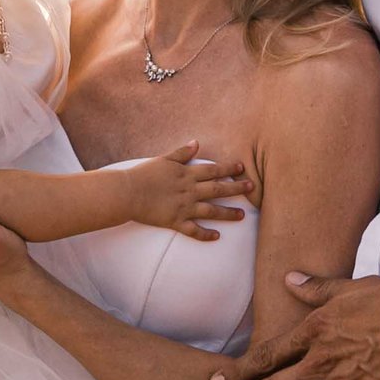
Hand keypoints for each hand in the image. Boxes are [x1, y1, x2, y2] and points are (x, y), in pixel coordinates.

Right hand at [118, 141, 256, 241]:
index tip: (242, 168)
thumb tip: (196, 142)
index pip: (213, 170)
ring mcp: (184, 207)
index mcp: (186, 174)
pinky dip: (206, 234)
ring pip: (211, 210)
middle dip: (236, 188)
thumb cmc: (143, 174)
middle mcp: (189, 190)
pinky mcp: (176, 222)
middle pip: (218, 189)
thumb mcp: (163, 159)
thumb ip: (181, 152)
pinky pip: (194, 230)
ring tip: (242, 216)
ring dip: (228, 213)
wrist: (127, 193)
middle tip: (252, 188)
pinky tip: (217, 236)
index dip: (229, 169)